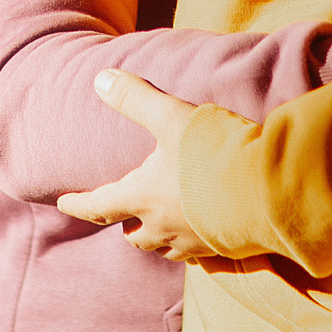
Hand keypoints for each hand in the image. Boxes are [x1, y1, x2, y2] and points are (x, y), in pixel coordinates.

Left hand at [52, 70, 223, 261]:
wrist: (268, 191)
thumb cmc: (215, 152)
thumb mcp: (172, 116)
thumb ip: (135, 98)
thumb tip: (100, 79)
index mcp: (143, 197)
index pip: (99, 205)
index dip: (78, 204)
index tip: (63, 203)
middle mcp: (163, 226)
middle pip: (134, 236)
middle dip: (125, 225)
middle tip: (123, 214)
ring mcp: (194, 241)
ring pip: (163, 248)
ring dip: (156, 237)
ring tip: (160, 221)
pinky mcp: (223, 248)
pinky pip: (196, 252)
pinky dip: (189, 241)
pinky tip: (200, 227)